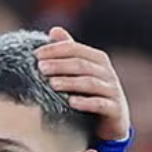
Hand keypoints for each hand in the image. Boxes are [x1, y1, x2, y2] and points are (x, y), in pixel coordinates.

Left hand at [36, 27, 130, 142]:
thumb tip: (54, 30)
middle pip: (82, 65)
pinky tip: (71, 102)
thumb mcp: (80, 71)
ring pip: (90, 83)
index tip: (36, 54)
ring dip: (70, 82)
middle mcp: (107, 72)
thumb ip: (69, 52)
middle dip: (60, 65)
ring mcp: (112, 91)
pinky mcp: (115, 109)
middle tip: (40, 67)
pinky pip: (100, 104)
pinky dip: (86, 102)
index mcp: (98, 60)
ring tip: (52, 84)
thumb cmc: (91, 92)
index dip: (56, 50)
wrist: (112, 121)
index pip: (76, 49)